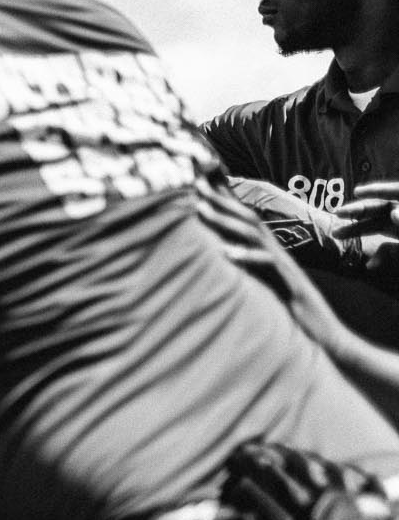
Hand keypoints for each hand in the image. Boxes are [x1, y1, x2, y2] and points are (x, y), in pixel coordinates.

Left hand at [195, 180, 352, 347]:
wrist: (325, 336)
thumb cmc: (288, 312)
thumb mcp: (261, 286)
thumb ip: (243, 268)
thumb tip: (215, 256)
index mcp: (267, 252)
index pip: (244, 219)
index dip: (224, 200)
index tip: (199, 183)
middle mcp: (275, 253)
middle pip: (247, 218)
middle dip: (221, 200)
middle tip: (194, 185)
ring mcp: (284, 266)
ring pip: (255, 235)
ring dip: (227, 220)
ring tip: (201, 210)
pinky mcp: (289, 283)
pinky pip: (268, 266)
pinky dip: (247, 257)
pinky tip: (226, 254)